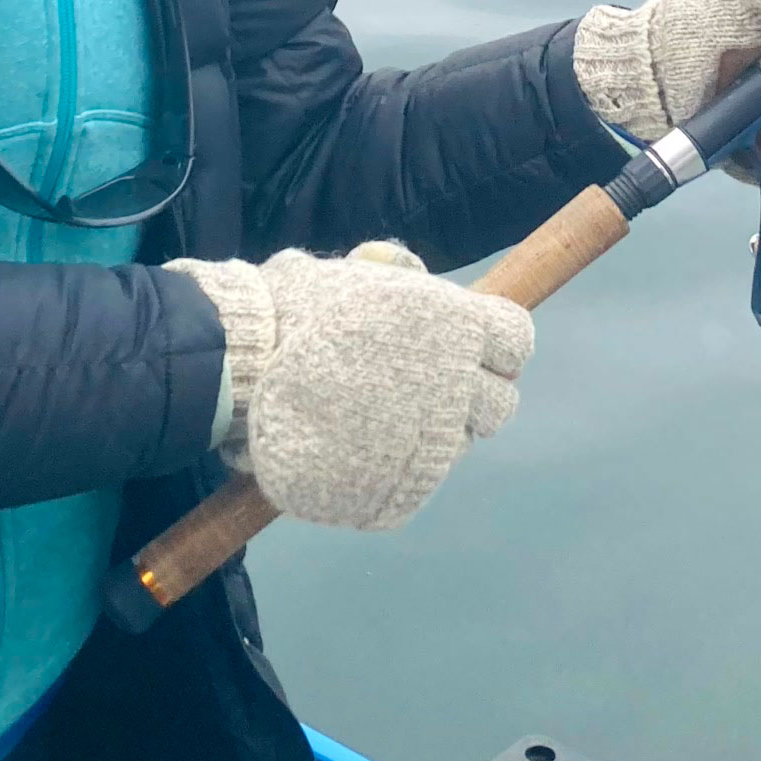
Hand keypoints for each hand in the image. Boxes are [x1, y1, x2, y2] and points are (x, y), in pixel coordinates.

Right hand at [165, 243, 531, 530]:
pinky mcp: (407, 487)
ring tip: (381, 419)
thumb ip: (398, 275)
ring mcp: (434, 440)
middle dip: (471, 395)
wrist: (245, 370)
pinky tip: (363, 448)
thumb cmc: (294, 308)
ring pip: (460, 443)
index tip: (469, 349)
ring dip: (434, 432)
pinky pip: (422, 480)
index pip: (515, 339)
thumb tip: (418, 275)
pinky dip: (400, 467)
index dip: (495, 347)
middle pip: (500, 402)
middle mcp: (458, 383)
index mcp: (455, 323)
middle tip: (425, 390)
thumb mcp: (355, 273)